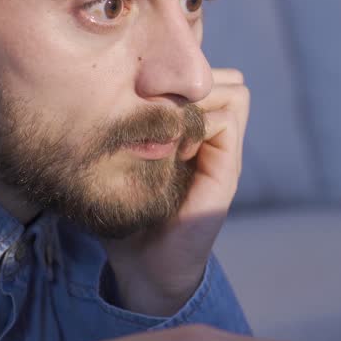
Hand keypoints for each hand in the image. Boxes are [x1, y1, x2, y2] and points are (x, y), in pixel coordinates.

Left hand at [102, 68, 248, 315]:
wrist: (145, 265)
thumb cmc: (127, 213)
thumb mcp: (124, 161)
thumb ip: (129, 128)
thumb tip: (106, 86)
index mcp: (193, 133)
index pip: (205, 77)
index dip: (180, 76)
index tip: (147, 91)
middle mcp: (215, 138)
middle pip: (226, 79)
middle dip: (194, 80)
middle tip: (160, 101)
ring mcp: (225, 153)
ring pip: (234, 92)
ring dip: (201, 96)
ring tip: (169, 120)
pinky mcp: (227, 171)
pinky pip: (227, 121)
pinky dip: (201, 121)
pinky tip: (175, 144)